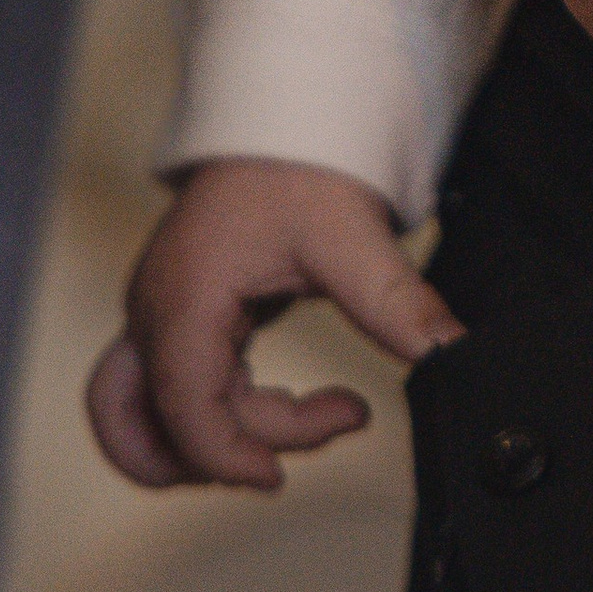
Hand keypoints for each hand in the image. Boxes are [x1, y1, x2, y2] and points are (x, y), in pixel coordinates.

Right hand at [86, 158, 460, 488]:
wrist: (282, 115)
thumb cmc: (299, 162)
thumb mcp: (352, 235)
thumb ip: (396, 302)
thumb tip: (449, 352)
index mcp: (185, 296)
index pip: (180, 405)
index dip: (223, 454)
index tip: (275, 476)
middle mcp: (155, 311)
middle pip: (143, 423)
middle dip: (210, 456)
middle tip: (288, 452)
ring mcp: (160, 315)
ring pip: (153, 415)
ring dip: (224, 439)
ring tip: (318, 417)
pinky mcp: (182, 318)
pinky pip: (180, 390)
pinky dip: (231, 414)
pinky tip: (302, 399)